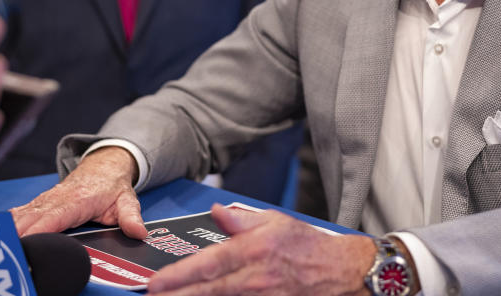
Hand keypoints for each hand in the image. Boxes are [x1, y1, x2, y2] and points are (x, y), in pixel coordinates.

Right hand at [12, 146, 146, 237]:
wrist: (104, 164)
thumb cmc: (113, 186)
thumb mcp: (127, 200)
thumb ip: (131, 217)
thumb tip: (138, 232)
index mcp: (79, 200)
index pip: (56, 216)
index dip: (40, 229)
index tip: (27, 242)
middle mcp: (59, 198)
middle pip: (34, 217)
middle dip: (18, 234)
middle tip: (7, 252)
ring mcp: (48, 199)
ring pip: (24, 214)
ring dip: (10, 228)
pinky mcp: (42, 201)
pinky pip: (22, 211)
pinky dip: (9, 221)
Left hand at [147, 204, 374, 294]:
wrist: (345, 273)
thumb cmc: (311, 247)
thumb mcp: (276, 222)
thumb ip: (242, 219)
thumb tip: (217, 212)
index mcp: (254, 250)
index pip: (208, 265)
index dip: (179, 276)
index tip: (155, 283)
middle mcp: (256, 278)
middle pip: (209, 292)